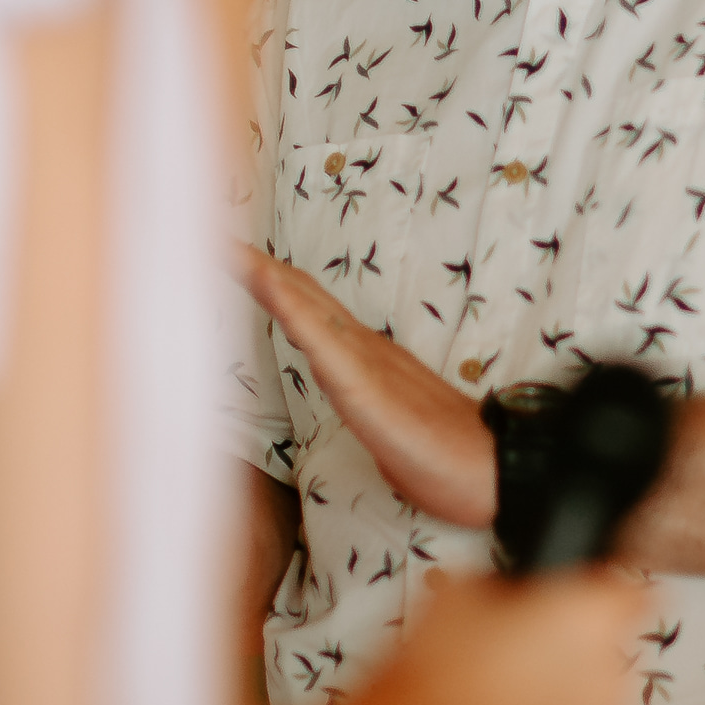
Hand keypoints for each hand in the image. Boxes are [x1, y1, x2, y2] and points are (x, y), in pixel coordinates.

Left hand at [239, 247, 496, 528]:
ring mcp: (364, 362)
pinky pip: (321, 340)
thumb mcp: (388, 430)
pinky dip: (289, 306)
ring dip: (262, 274)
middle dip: (253, 265)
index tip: (228, 256)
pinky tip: (264, 283)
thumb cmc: (446, 457)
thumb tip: (356, 405)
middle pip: (300, 294)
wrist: (493, 470)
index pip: (307, 309)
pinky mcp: (366, 385)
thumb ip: (368, 409)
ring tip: (224, 246)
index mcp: (362, 358)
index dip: (269, 281)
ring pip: (304, 306)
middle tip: (211, 234)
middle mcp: (362, 347)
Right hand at [346, 568, 650, 704]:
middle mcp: (609, 674)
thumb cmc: (434, 675)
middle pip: (607, 653)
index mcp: (589, 617)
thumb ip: (507, 590)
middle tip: (519, 658)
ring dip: (567, 702)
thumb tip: (508, 597)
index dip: (600, 595)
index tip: (582, 601)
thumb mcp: (461, 594)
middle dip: (573, 654)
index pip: (628, 593)